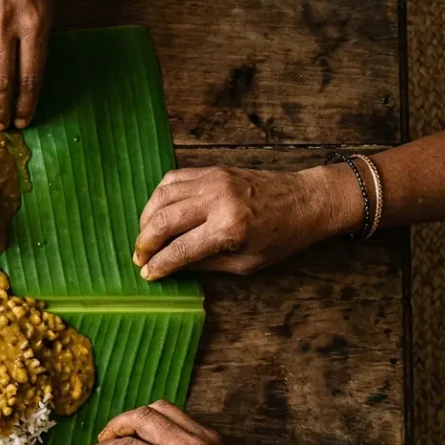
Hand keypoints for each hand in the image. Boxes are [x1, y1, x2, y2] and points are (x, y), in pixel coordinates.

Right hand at [0, 0, 54, 129]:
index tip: (23, 122)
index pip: (29, 78)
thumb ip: (36, 42)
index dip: (25, 107)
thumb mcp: (47, 5)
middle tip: (1, 125)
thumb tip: (24, 81)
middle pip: (0, 83)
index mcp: (35, 24)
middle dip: (0, 111)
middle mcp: (5, 24)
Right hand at [87, 401, 287, 444]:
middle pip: (142, 416)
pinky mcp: (214, 434)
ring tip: (125, 435)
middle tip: (105, 440)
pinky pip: (179, 415)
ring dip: (137, 417)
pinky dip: (158, 420)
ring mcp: (205, 436)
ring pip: (161, 407)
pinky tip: (150, 438)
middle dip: (116, 425)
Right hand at [133, 164, 361, 280]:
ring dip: (147, 218)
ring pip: (162, 196)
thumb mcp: (246, 264)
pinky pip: (173, 179)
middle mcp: (217, 201)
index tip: (146, 274)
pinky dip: (159, 196)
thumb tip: (172, 266)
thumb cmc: (282, 237)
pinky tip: (157, 211)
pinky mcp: (212, 170)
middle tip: (138, 258)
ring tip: (144, 237)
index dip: (158, 265)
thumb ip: (206, 264)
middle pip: (164, 221)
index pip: (179, 250)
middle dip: (144, 243)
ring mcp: (213, 181)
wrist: (306, 200)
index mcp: (229, 229)